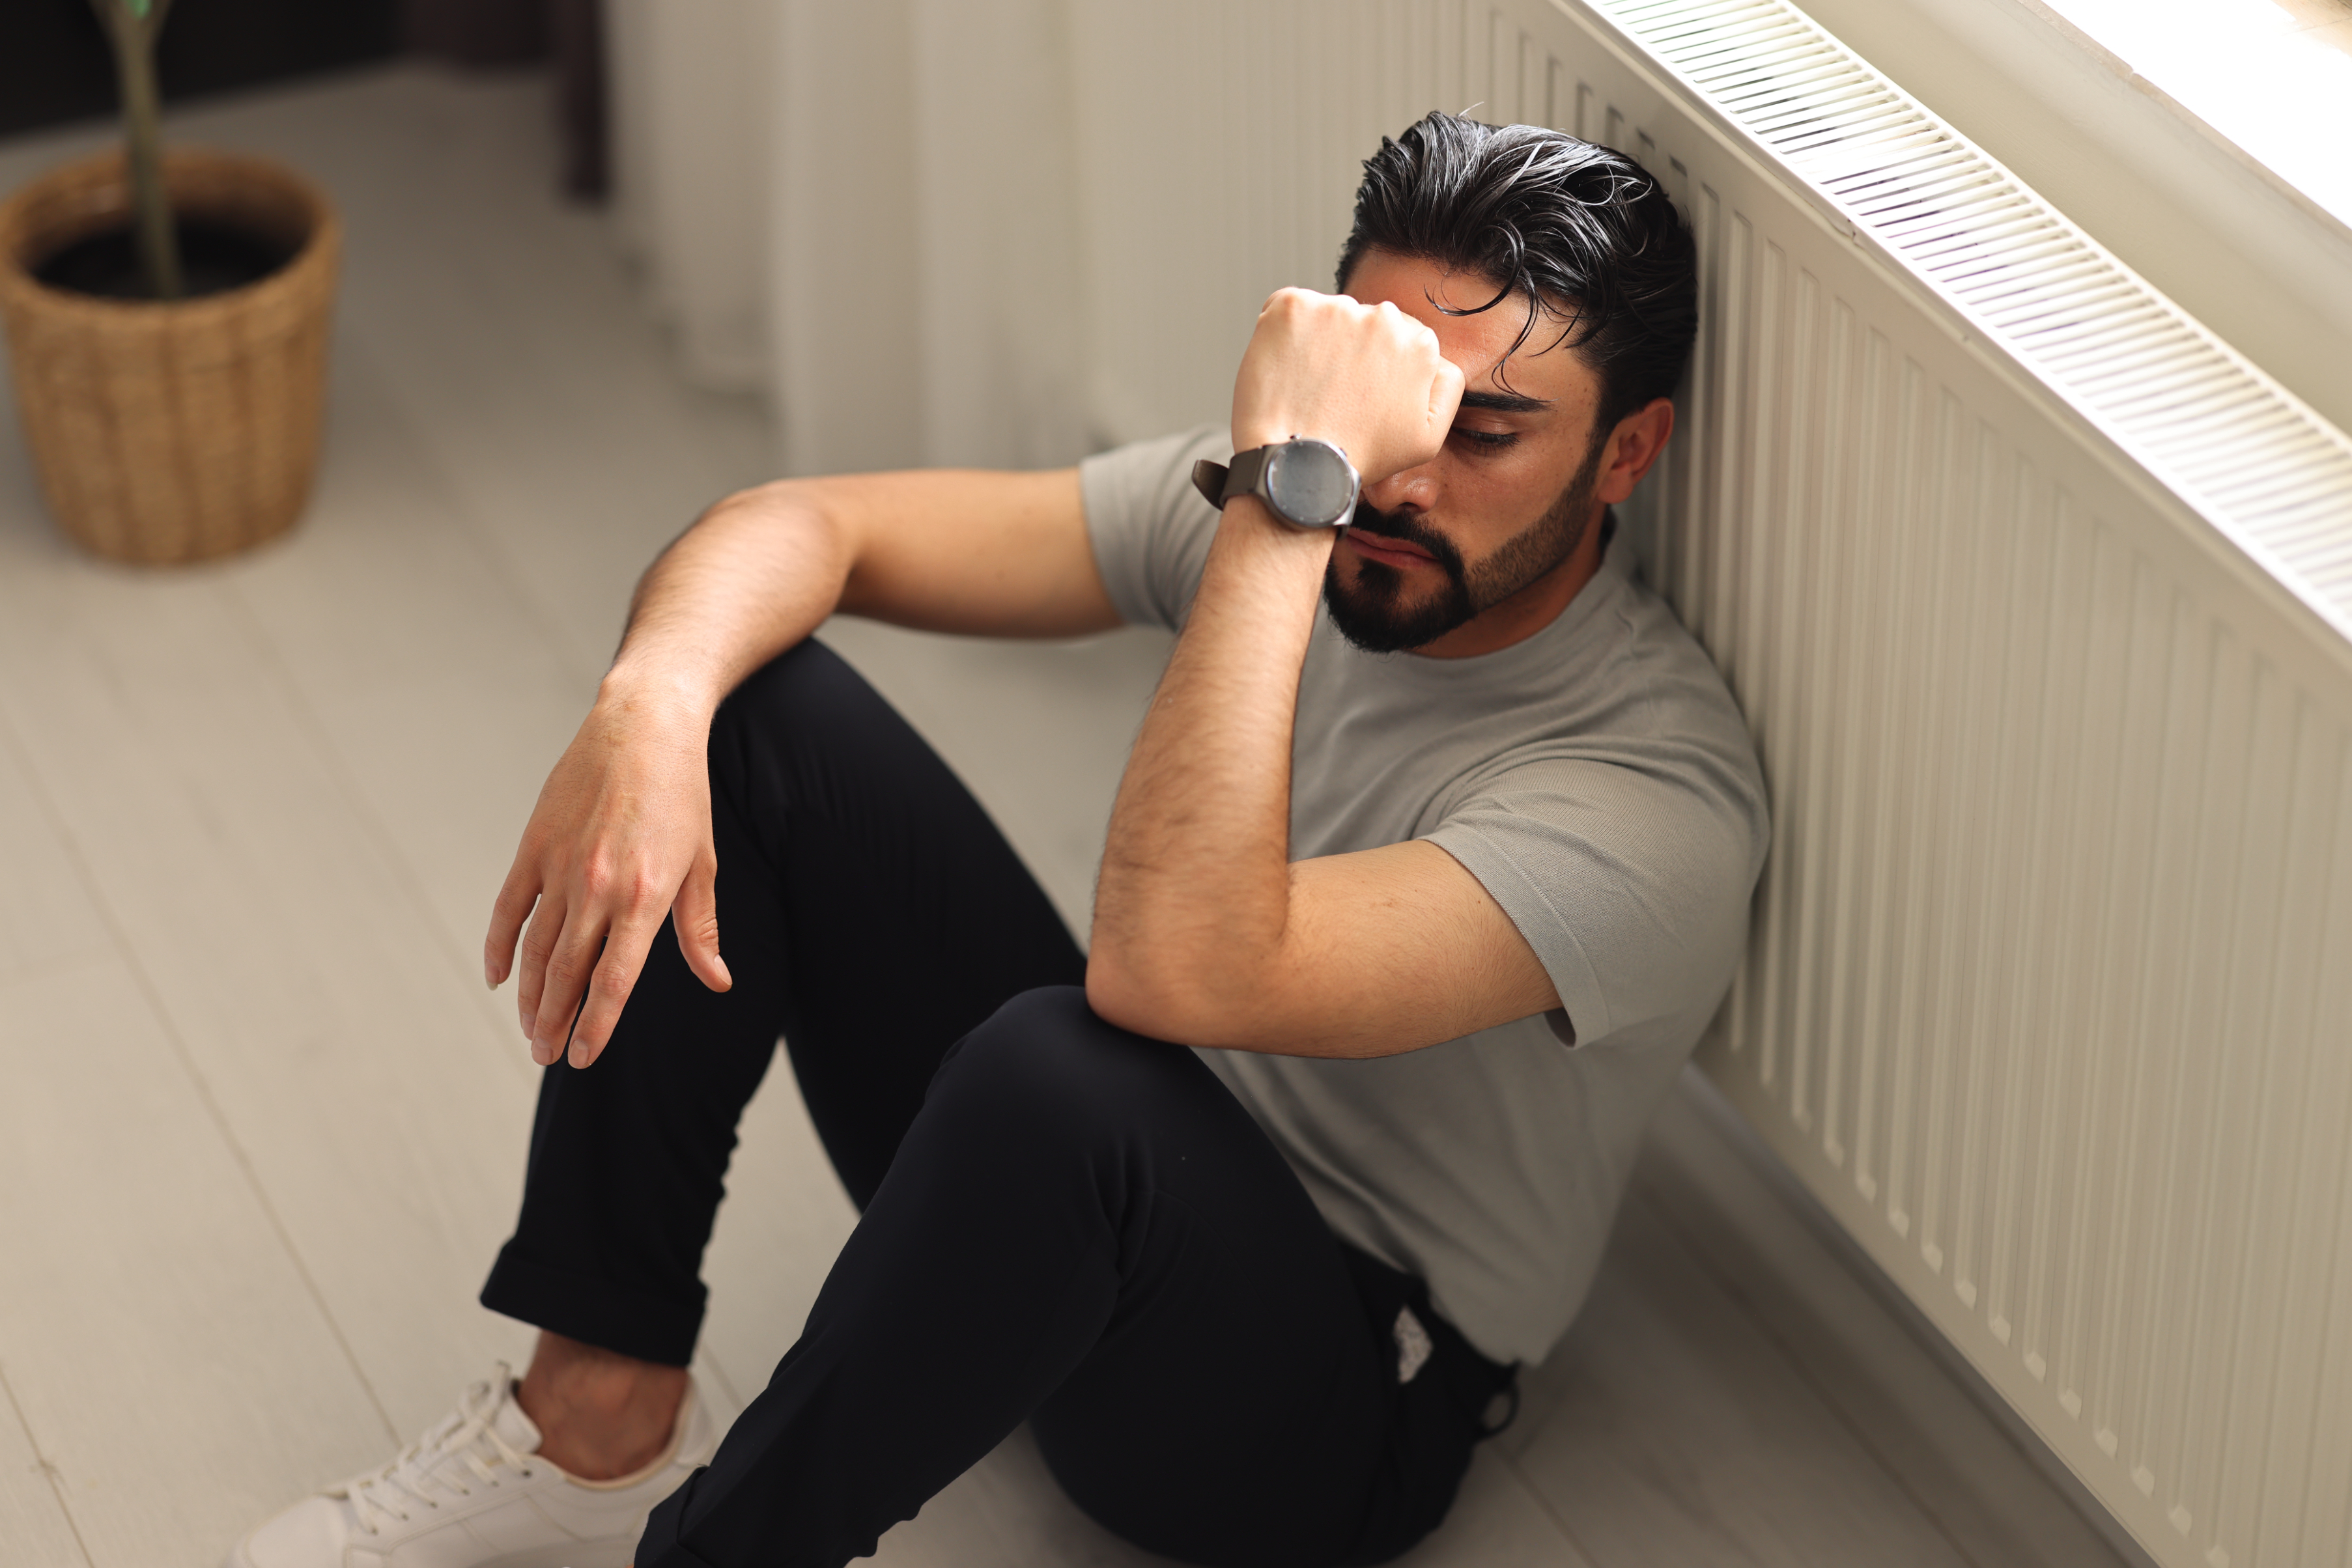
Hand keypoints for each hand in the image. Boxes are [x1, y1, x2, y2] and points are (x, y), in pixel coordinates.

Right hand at [484, 678, 732, 1067]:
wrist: (644, 727)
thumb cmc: (683, 796)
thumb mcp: (703, 864)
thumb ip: (700, 930)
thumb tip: (717, 981)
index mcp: (646, 897)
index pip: (614, 980)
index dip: (597, 1025)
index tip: (583, 1058)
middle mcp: (599, 887)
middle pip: (566, 973)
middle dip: (554, 1022)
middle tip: (546, 1057)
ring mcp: (560, 866)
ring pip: (534, 948)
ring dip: (528, 996)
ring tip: (529, 1030)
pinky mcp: (533, 845)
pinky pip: (507, 908)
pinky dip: (499, 946)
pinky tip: (498, 977)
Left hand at [1229, 288, 1463, 484]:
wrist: (1298, 464)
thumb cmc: (1358, 456)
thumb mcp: (1428, 438)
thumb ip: (1447, 387)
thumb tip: (1437, 357)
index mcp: (1419, 345)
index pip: (1398, 337)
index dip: (1373, 365)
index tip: (1356, 390)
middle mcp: (1383, 318)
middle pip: (1363, 322)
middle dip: (1349, 348)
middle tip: (1332, 391)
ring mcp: (1336, 309)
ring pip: (1327, 316)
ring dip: (1317, 341)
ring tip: (1307, 385)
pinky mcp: (1292, 308)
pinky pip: (1288, 309)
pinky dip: (1283, 333)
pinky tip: (1284, 368)